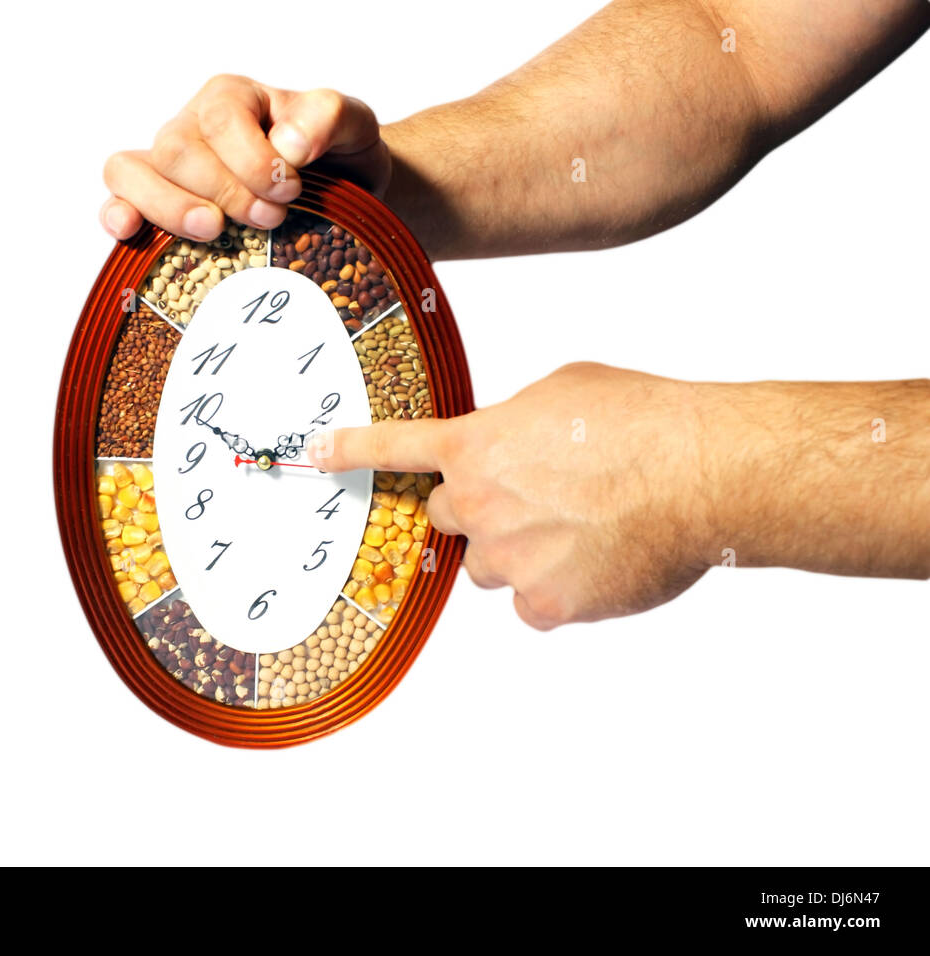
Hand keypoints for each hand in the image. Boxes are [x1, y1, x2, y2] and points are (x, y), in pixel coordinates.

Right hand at [100, 74, 389, 241]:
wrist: (338, 192)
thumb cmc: (334, 155)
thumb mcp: (350, 124)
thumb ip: (326, 117)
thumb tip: (289, 144)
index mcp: (230, 98)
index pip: (221, 120)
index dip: (253, 160)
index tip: (291, 190)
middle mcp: (190, 128)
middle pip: (176, 150)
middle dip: (224, 190)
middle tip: (270, 219)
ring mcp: (166, 168)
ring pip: (132, 172)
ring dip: (171, 206)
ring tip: (213, 229)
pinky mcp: (156, 206)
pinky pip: (118, 201)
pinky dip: (118, 215)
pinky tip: (131, 231)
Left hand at [309, 363, 713, 629]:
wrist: (698, 472)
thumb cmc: (640, 420)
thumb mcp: (561, 391)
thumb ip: (513, 423)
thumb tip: (512, 445)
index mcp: (474, 447)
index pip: (395, 447)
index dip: (352, 451)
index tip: (317, 453)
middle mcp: (478, 506)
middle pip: (448, 518)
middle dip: (480, 509)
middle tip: (536, 496)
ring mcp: (508, 559)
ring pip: (491, 565)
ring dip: (520, 551)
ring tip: (581, 526)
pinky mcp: (547, 604)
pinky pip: (532, 604)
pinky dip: (556, 589)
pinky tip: (595, 561)